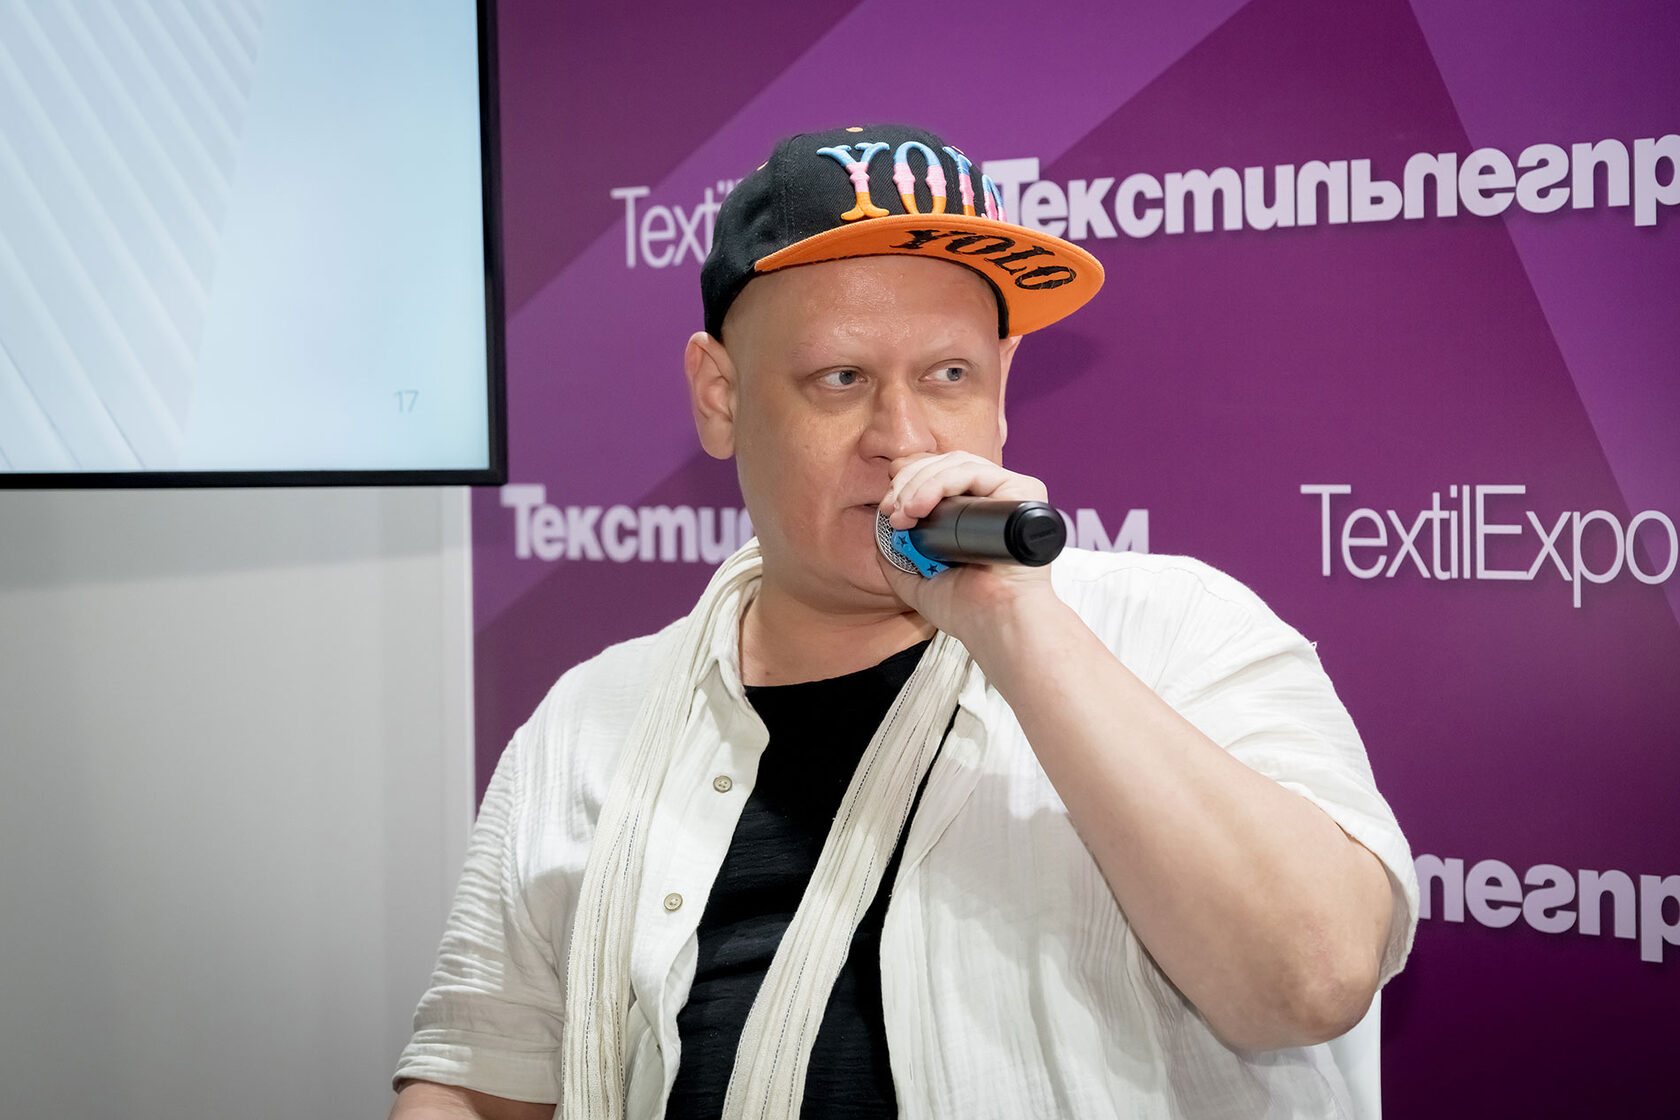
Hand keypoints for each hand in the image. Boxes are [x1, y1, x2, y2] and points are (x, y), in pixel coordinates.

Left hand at [875, 451, 1060, 642]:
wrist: (994, 625)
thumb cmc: (967, 611)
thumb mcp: (918, 582)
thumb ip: (898, 559)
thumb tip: (881, 533)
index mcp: (975, 516)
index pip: (941, 476)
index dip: (911, 478)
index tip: (887, 504)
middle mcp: (994, 501)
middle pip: (946, 465)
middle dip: (908, 482)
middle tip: (891, 511)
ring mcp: (1009, 495)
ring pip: (957, 463)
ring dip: (919, 482)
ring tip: (903, 514)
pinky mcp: (1022, 493)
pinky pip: (975, 471)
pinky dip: (941, 482)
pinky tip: (920, 506)